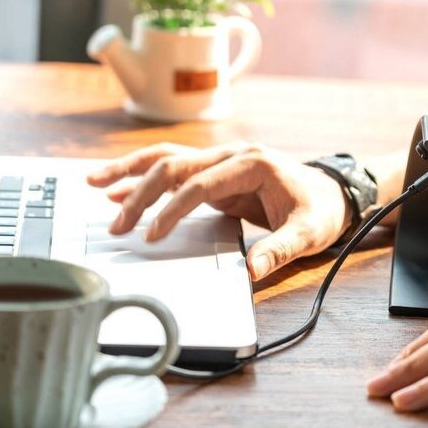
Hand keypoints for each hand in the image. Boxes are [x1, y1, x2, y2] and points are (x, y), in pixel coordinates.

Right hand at [87, 142, 351, 279]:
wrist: (332, 194)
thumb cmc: (321, 211)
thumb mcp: (308, 233)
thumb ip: (280, 250)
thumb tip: (251, 272)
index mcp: (252, 164)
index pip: (200, 183)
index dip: (173, 209)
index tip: (153, 235)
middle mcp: (232, 155)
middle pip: (175, 165)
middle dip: (141, 193)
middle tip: (117, 224)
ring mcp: (221, 161)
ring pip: (168, 158)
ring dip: (130, 170)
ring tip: (95, 183)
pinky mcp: (215, 174)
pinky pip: (175, 170)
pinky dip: (145, 177)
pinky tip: (118, 189)